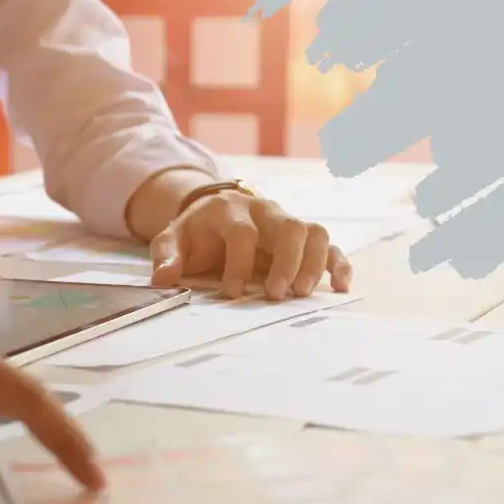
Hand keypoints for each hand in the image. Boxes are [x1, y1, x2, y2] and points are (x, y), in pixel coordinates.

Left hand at [149, 189, 352, 299]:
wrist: (213, 216)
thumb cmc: (195, 234)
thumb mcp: (172, 240)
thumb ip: (166, 255)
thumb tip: (163, 278)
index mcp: (230, 209)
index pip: (242, 231)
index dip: (239, 261)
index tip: (232, 291)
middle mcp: (264, 211)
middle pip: (289, 227)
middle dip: (286, 262)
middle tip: (276, 295)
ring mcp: (286, 222)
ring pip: (314, 232)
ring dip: (313, 263)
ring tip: (301, 294)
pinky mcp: (302, 238)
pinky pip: (329, 245)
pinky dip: (338, 263)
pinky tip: (339, 286)